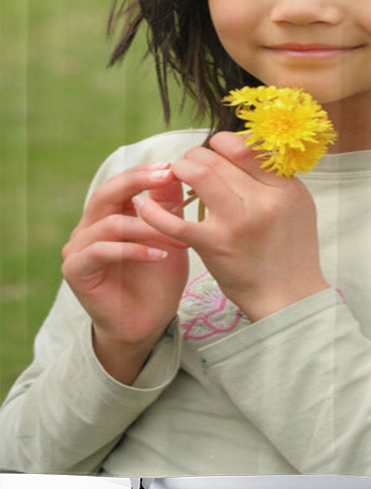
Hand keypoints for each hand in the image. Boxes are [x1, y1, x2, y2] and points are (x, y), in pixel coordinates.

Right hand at [61, 162, 189, 382]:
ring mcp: (77, 249)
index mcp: (109, 216)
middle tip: (166, 176)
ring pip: (109, 223)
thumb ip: (167, 207)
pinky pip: (101, 251)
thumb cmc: (158, 279)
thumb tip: (173, 171)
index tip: (171, 166)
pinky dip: (133, 250)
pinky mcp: (75, 271)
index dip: (143, 172)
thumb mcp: (169, 236)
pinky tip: (159, 255)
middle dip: (137, 182)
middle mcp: (89, 228)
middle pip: (106, 193)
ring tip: (176, 235)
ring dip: (147, 226)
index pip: (120, 184)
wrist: (147, 322)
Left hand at [132, 132, 328, 321]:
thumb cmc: (292, 250)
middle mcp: (263, 200)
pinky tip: (143, 204)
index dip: (224, 142)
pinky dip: (154, 209)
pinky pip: (174, 221)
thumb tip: (246, 149)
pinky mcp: (213, 245)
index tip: (216, 150)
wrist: (290, 296)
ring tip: (176, 177)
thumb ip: (276, 178)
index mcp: (286, 188)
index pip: (247, 147)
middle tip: (190, 165)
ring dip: (179, 170)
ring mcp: (237, 222)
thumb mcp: (298, 205)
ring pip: (197, 174)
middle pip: (218, 158)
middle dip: (196, 156)